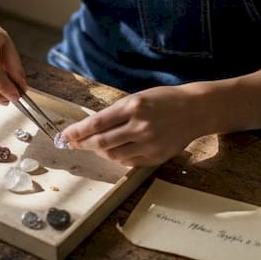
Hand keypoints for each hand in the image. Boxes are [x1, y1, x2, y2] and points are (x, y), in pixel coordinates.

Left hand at [60, 85, 211, 166]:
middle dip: (82, 144)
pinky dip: (117, 157)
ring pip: (113, 155)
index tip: (65, 135)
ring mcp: (149, 144)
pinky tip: (114, 151)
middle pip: (101, 142)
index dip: (77, 132)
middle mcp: (140, 126)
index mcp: (134, 107)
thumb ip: (116, 112)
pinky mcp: (156, 156)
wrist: (196, 110)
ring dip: (99, 152)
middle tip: (72, 144)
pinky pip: (128, 161)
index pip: (97, 123)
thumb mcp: (138, 98)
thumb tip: (90, 127)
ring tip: (94, 146)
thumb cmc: (164, 100)